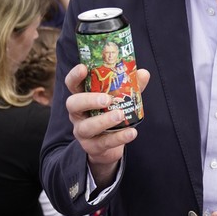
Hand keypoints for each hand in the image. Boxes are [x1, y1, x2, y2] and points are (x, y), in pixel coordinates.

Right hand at [64, 63, 150, 185]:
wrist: (109, 145)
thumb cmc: (111, 114)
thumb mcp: (120, 99)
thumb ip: (131, 86)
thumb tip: (144, 73)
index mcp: (82, 97)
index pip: (72, 84)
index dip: (75, 76)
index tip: (84, 68)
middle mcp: (78, 114)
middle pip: (73, 104)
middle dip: (89, 100)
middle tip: (107, 99)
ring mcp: (82, 131)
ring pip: (87, 126)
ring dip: (104, 120)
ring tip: (120, 115)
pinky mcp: (92, 147)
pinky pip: (103, 143)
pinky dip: (118, 138)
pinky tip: (132, 132)